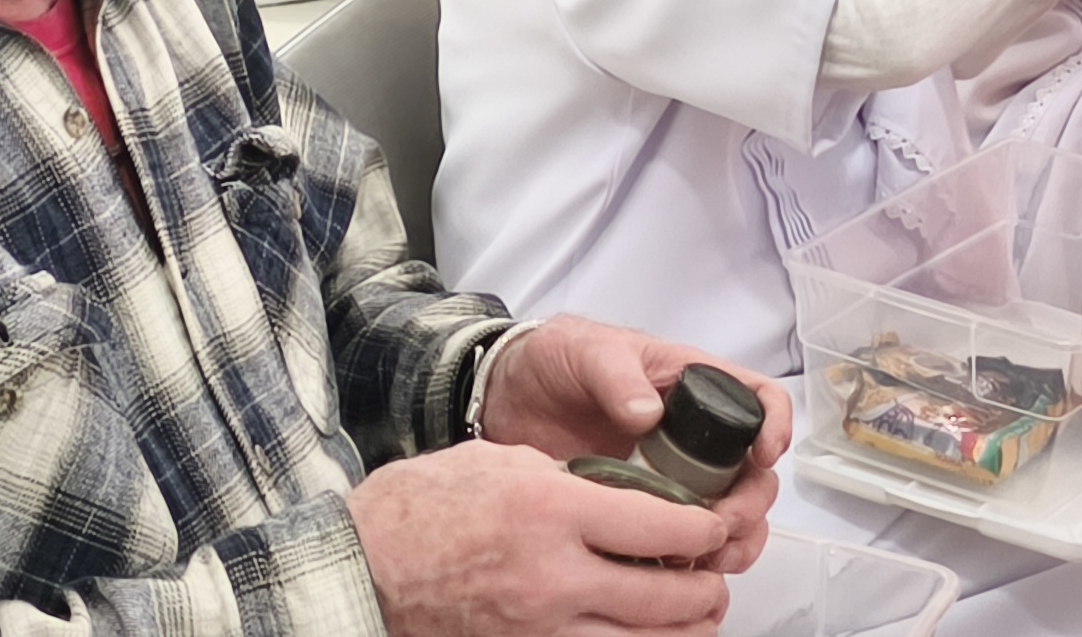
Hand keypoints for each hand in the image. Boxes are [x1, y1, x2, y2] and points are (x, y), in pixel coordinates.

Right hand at [350, 439, 738, 632]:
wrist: (366, 566)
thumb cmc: (422, 509)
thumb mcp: (503, 462)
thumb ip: (569, 479)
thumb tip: (618, 494)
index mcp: (552, 510)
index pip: (660, 526)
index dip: (703, 528)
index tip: (713, 524)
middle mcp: (554, 575)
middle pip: (665, 596)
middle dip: (706, 588)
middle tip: (715, 574)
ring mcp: (542, 626)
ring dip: (683, 631)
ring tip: (698, 614)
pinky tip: (646, 635)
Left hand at [474, 319, 786, 569]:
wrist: (505, 403)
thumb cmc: (552, 363)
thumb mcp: (583, 352)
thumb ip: (615, 374)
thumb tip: (647, 412)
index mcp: (690, 384)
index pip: (756, 398)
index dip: (773, 424)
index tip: (763, 453)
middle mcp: (692, 435)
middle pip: (754, 472)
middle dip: (750, 502)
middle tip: (722, 523)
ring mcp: (674, 478)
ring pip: (732, 514)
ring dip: (735, 540)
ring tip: (709, 557)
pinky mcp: (646, 512)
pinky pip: (688, 542)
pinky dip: (698, 560)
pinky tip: (681, 571)